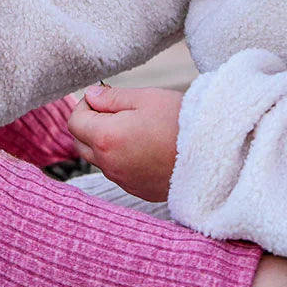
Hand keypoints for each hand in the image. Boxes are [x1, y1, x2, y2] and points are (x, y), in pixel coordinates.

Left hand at [66, 85, 182, 202]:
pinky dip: (120, 158)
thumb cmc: (180, 122)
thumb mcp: (145, 99)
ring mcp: (123, 180)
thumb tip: (90, 96)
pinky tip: (144, 146)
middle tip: (114, 111)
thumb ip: (111, 98)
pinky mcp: (137, 190)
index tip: (102, 98)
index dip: (84, 106)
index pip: (74, 122)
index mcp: (106, 138)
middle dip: (89, 124)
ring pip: (98, 159)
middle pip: (81, 143)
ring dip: (105, 142)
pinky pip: (117, 172)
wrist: (212, 155)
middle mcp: (109, 164)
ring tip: (133, 128)